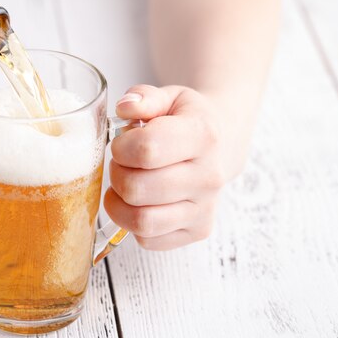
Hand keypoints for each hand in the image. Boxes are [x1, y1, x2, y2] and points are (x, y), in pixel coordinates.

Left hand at [105, 84, 240, 250]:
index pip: (146, 149)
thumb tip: (125, 107)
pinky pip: (149, 240)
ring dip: (120, 204)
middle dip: (117, 175)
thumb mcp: (169, 97)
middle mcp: (209, 176)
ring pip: (142, 221)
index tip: (122, 143)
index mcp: (203, 135)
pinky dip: (133, 225)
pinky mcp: (197, 231)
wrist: (220, 145)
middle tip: (122, 165)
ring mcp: (205, 208)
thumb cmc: (186, 121)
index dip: (120, 147)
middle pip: (137, 188)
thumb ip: (143, 97)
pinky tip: (139, 203)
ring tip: (126, 186)